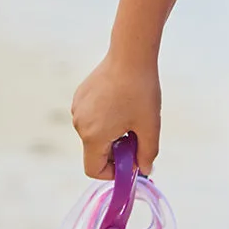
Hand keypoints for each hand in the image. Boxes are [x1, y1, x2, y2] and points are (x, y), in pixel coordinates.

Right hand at [71, 54, 161, 178]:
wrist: (131, 55)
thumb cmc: (141, 90)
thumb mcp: (150, 126)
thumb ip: (147, 153)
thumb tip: (143, 170)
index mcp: (93, 135)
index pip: (93, 170)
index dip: (112, 173)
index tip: (130, 161)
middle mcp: (79, 124)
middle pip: (95, 151)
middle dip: (116, 150)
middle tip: (137, 135)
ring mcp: (78, 108)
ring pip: (93, 133)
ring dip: (111, 133)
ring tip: (130, 114)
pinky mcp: (80, 95)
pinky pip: (91, 117)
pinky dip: (105, 118)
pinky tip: (121, 102)